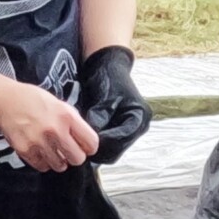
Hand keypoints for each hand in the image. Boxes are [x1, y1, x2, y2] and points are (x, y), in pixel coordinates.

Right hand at [0, 81, 100, 172]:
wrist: (6, 101)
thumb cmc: (32, 101)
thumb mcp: (60, 104)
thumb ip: (73, 122)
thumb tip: (84, 139)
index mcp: (67, 116)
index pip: (91, 143)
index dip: (89, 147)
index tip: (85, 147)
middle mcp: (55, 130)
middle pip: (77, 159)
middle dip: (75, 156)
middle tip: (69, 151)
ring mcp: (39, 142)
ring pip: (60, 165)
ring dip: (59, 160)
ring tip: (52, 150)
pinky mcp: (26, 151)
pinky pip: (43, 166)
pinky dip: (44, 162)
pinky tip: (41, 151)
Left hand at [77, 45, 151, 164]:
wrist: (108, 67)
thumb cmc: (108, 78)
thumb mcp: (104, 97)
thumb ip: (99, 117)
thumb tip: (92, 136)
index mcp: (139, 116)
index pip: (119, 140)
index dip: (100, 145)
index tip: (82, 146)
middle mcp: (139, 125)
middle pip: (118, 149)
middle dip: (98, 150)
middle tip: (78, 149)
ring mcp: (132, 129)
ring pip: (114, 150)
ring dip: (98, 150)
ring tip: (79, 147)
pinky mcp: (123, 130)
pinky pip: (111, 144)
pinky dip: (99, 145)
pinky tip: (84, 143)